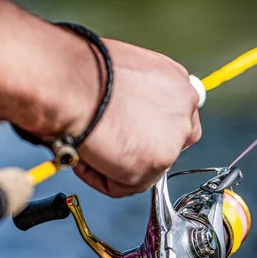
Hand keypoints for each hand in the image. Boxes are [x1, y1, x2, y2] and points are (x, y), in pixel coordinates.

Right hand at [70, 39, 201, 197]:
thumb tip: (123, 111)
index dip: (146, 130)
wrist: (72, 83)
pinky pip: (123, 186)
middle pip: (167, 145)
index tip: (125, 132)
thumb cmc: (85, 71)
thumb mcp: (124, 71)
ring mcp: (173, 140)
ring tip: (89, 148)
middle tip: (108, 146)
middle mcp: (183, 110)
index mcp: (177, 84)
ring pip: (145, 169)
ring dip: (115, 165)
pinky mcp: (155, 165)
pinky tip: (86, 157)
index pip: (174, 118)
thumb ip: (136, 96)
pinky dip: (99, 178)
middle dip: (137, 151)